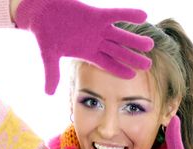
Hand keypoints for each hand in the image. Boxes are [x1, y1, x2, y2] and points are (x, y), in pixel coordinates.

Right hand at [14, 0, 154, 94]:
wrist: (41, 11)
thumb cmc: (45, 34)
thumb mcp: (49, 56)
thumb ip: (52, 74)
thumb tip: (48, 93)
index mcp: (88, 53)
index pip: (107, 64)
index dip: (119, 70)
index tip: (133, 76)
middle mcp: (96, 42)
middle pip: (118, 52)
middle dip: (133, 58)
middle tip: (148, 65)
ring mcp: (98, 28)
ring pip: (121, 36)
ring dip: (135, 40)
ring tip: (151, 45)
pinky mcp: (96, 14)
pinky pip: (115, 15)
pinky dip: (128, 15)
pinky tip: (143, 15)